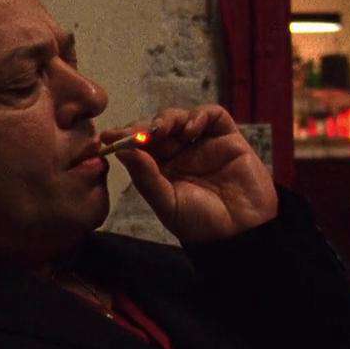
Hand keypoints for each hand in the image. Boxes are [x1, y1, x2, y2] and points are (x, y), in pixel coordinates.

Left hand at [103, 105, 277, 243]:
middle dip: (145, 125)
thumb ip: (145, 176)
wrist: (240, 233)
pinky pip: (213, 116)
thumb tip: (121, 150)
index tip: (109, 136)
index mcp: (162, 170)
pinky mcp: (228, 138)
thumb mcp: (166, 202)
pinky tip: (191, 130)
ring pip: (181, 117)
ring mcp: (204, 144)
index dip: (125, 137)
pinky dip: (200, 115)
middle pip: (158, 127)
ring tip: (164, 129)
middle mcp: (181, 154)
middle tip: (139, 132)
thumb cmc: (201, 224)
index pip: (140, 146)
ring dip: (169, 118)